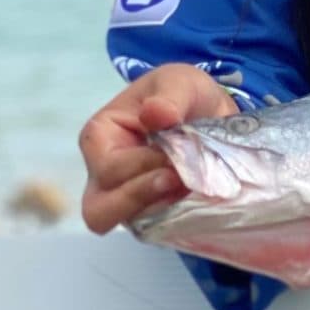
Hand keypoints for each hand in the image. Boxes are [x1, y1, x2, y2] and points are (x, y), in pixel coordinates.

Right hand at [78, 64, 239, 233]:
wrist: (210, 113)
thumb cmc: (183, 94)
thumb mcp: (180, 81)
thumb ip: (170, 95)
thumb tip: (155, 113)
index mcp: (100, 137)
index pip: (107, 168)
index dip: (141, 166)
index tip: (173, 156)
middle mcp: (103, 174)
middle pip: (99, 210)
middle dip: (140, 199)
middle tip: (177, 179)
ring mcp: (125, 198)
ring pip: (126, 224)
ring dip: (161, 210)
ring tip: (189, 188)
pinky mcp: (150, 212)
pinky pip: (155, 229)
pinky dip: (177, 218)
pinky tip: (198, 197)